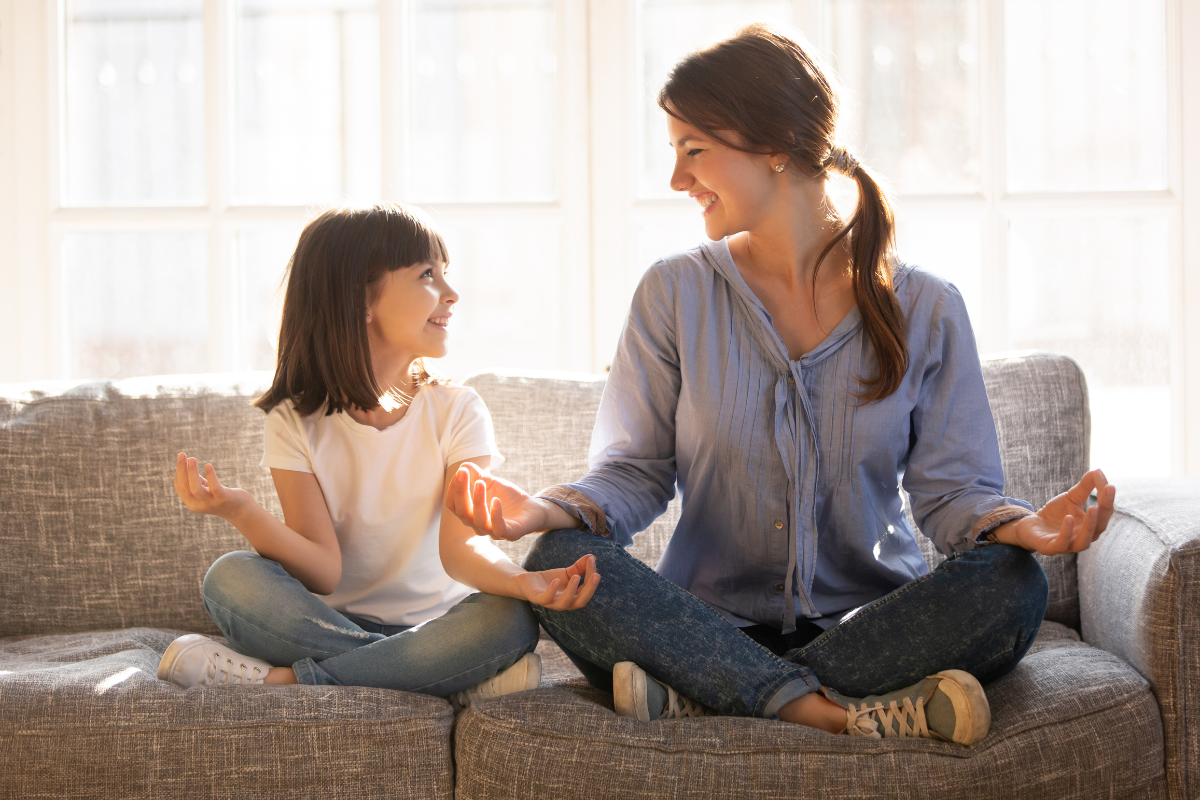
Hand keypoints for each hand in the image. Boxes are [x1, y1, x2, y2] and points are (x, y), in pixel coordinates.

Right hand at [173, 452, 253, 520]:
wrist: (241, 510)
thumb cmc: (222, 496)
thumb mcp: (206, 489)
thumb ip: (196, 480)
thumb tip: (188, 461)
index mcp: (192, 502)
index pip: (180, 487)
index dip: (179, 472)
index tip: (181, 457)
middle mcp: (199, 505)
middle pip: (185, 488)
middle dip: (182, 470)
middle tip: (182, 454)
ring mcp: (211, 503)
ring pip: (196, 489)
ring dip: (192, 473)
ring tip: (192, 459)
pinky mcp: (223, 499)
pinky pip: (214, 488)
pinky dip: (210, 476)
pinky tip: (208, 465)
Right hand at [444, 461, 556, 541]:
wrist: (534, 508)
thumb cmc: (509, 497)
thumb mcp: (491, 483)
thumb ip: (477, 476)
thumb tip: (463, 465)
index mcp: (471, 514)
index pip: (453, 505)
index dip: (454, 489)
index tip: (461, 471)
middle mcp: (479, 526)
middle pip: (462, 513)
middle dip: (461, 492)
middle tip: (464, 473)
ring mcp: (494, 532)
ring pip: (478, 521)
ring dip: (477, 501)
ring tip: (480, 483)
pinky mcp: (511, 534)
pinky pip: (499, 529)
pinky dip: (495, 514)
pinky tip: (496, 500)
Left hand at [512, 554, 600, 609]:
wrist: (528, 583)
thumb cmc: (550, 580)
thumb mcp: (567, 573)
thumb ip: (579, 567)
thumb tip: (592, 557)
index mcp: (573, 598)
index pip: (586, 590)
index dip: (591, 576)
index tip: (592, 560)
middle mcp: (564, 604)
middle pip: (580, 602)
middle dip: (590, 589)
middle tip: (596, 575)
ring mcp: (551, 603)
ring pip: (564, 603)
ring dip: (572, 590)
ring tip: (576, 577)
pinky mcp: (538, 599)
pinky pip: (546, 598)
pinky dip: (552, 590)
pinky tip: (557, 580)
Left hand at [999, 468, 1116, 554]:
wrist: (1030, 525)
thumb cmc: (1055, 513)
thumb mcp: (1071, 498)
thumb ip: (1085, 486)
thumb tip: (1097, 470)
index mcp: (1092, 526)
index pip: (1104, 513)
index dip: (1108, 499)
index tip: (1109, 484)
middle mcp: (1084, 538)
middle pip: (1100, 527)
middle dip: (1105, 509)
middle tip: (1108, 490)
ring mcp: (1068, 545)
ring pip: (1084, 541)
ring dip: (1090, 525)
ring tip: (1093, 508)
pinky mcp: (1051, 548)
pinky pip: (1061, 544)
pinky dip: (1066, 532)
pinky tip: (1068, 518)